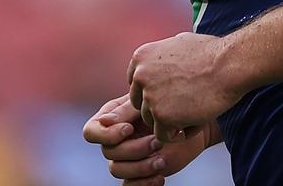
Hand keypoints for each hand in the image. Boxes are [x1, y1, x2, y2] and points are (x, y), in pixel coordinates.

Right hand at [83, 94, 210, 184]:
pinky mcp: (138, 173)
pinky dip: (144, 184)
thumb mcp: (148, 103)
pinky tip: (160, 177)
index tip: (129, 129)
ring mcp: (125, 158)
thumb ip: (125, 111)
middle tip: (158, 142)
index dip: (106, 134)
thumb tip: (103, 121)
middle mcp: (114, 139)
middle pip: (108, 152)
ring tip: (162, 161)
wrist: (191, 123)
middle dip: (134, 149)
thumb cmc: (169, 104)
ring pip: (117, 170)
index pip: (91, 132)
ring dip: (140, 167)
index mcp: (111, 119)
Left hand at [127, 32, 246, 142]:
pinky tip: (196, 123)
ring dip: (170, 122)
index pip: (136, 85)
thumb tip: (159, 60)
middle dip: (161, 109)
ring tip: (194, 114)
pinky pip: (164, 135)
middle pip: (142, 104)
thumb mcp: (179, 43)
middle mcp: (140, 75)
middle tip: (185, 107)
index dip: (155, 93)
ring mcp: (149, 96)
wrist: (229, 65)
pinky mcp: (162, 115)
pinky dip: (179, 134)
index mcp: (141, 58)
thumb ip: (162, 56)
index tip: (174, 94)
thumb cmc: (212, 53)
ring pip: (152, 121)